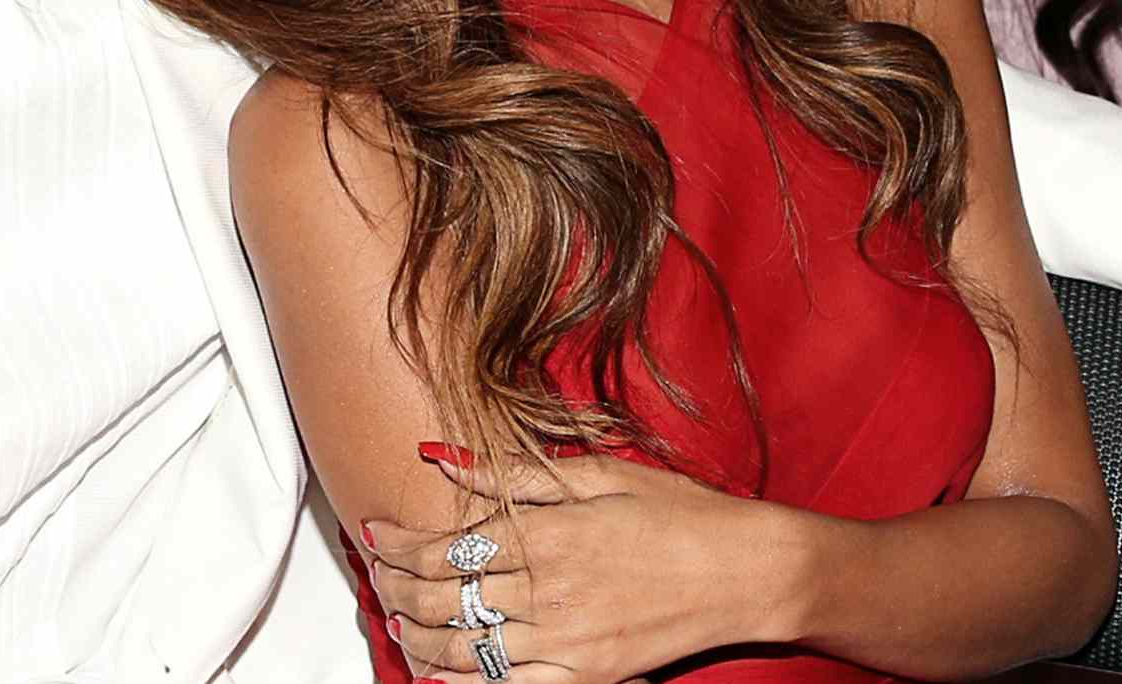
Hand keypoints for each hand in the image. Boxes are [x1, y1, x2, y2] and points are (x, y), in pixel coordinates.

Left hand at [361, 449, 781, 683]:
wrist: (748, 572)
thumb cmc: (679, 513)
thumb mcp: (596, 475)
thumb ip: (516, 475)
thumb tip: (446, 459)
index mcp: (547, 533)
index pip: (446, 545)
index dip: (399, 544)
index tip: (373, 534)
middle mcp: (549, 590)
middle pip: (446, 597)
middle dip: (396, 588)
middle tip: (373, 578)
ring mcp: (568, 641)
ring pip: (468, 647)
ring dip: (420, 636)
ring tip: (397, 621)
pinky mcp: (590, 676)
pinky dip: (468, 682)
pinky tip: (441, 673)